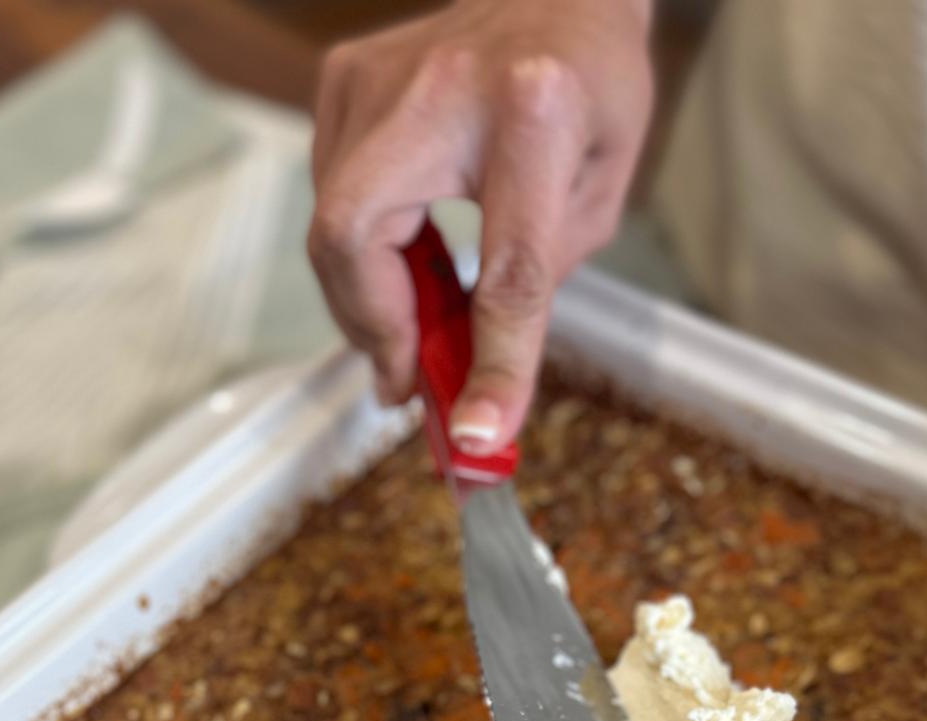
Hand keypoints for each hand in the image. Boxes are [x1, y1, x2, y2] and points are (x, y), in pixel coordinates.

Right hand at [308, 0, 654, 444]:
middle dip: (375, 328)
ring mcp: (375, 78)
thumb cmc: (591, 85)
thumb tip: (479, 396)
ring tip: (418, 327)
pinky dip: (361, 252)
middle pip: (353, 237)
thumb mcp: (597, 193)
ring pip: (330, 228)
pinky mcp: (342, 80)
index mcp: (535, 111)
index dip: (491, 361)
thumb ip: (534, 290)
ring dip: (371, 299)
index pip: (506, 266)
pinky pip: (330, 196)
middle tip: (411, 382)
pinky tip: (403, 261)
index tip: (475, 435)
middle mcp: (439, 88)